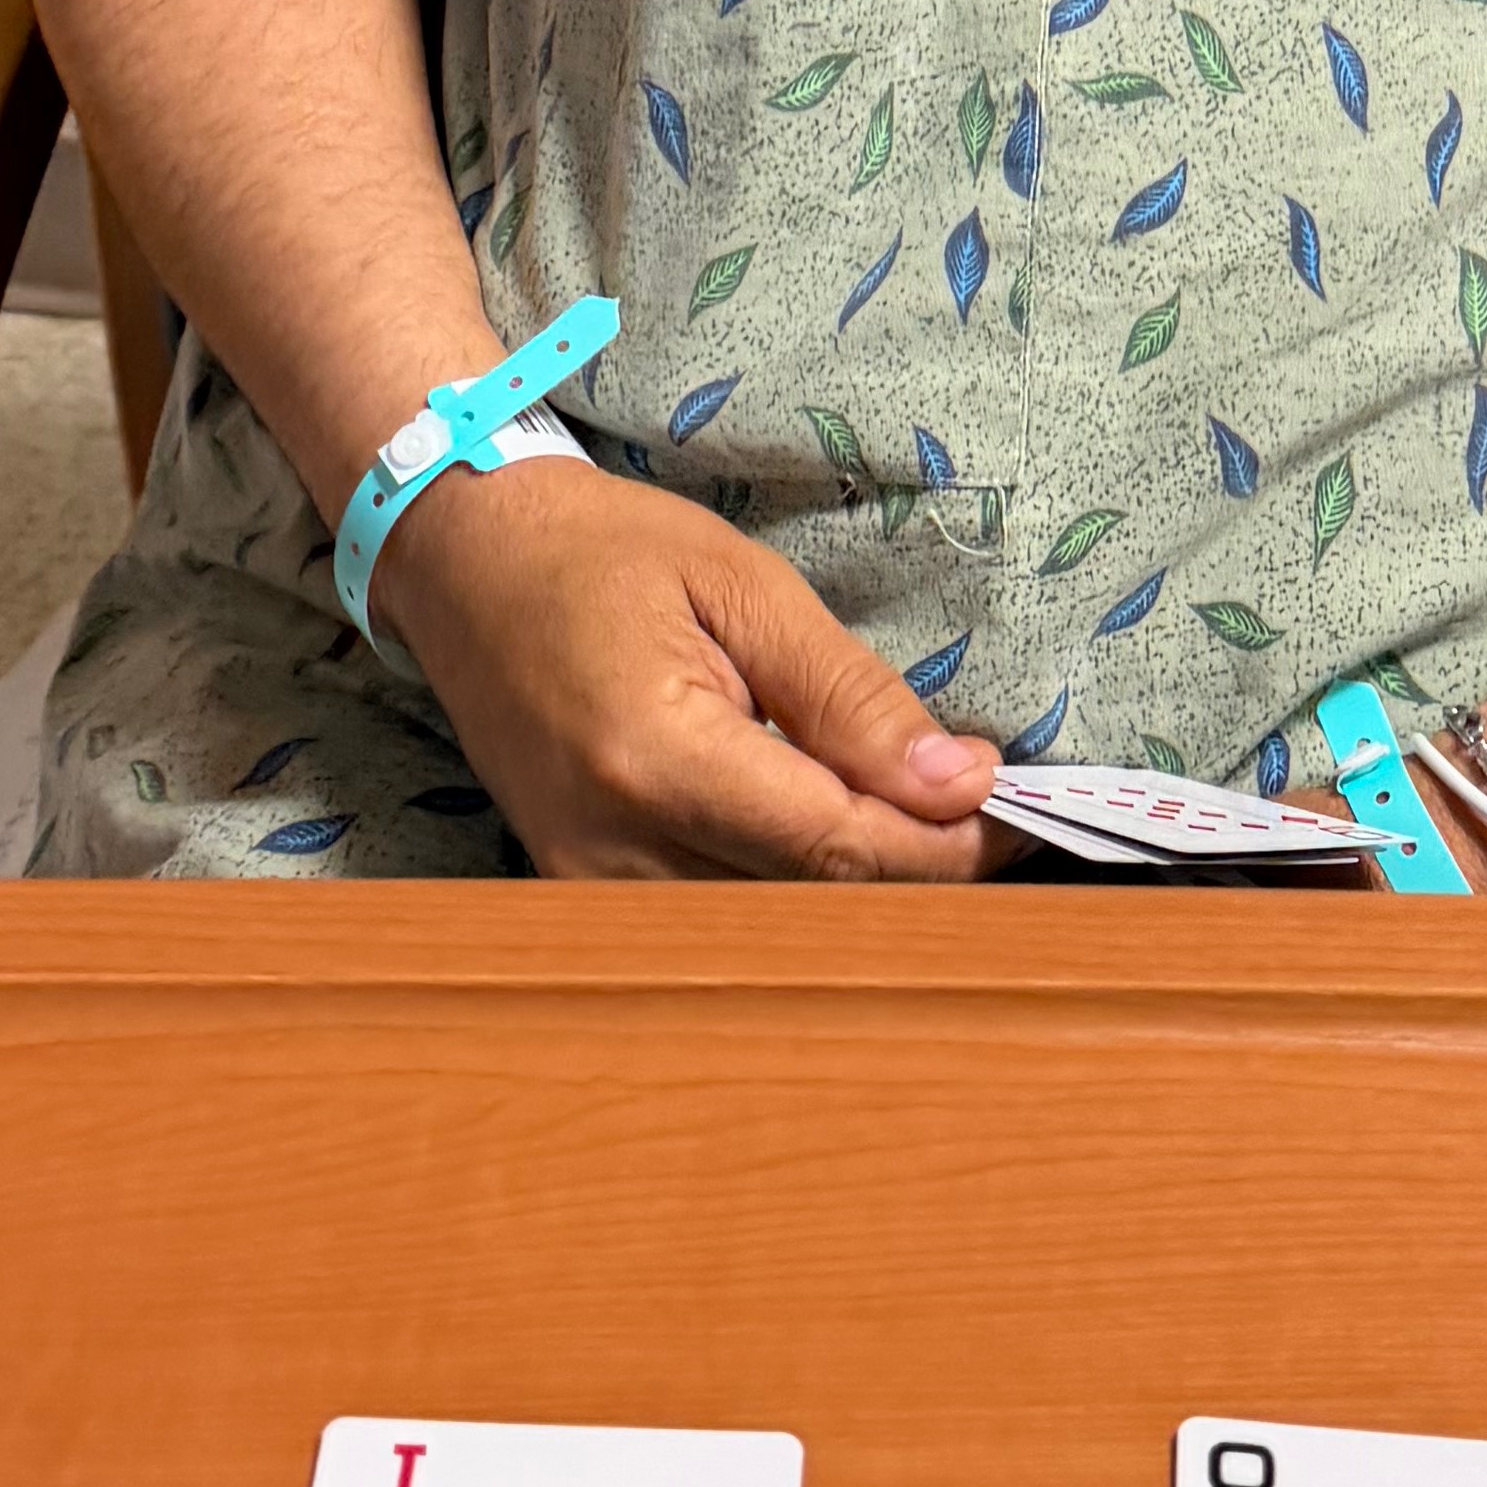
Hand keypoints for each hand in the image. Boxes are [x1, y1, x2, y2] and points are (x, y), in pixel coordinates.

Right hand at [369, 459, 1001, 882]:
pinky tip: (838, 836)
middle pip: (816, 908)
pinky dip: (794, 888)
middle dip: (921, 871)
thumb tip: (958, 782)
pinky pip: (720, 920)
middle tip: (997, 819)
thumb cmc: (603, 555)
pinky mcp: (583, 897)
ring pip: (775, 931)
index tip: (1021, 812)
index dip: (948, 845)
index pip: (840, 849)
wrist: (464, 564)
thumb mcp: (746, 589)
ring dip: (864, 887)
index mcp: (659, 759)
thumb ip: (852, 698)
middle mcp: (616, 849)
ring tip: (927, 821)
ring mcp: (590, 887)